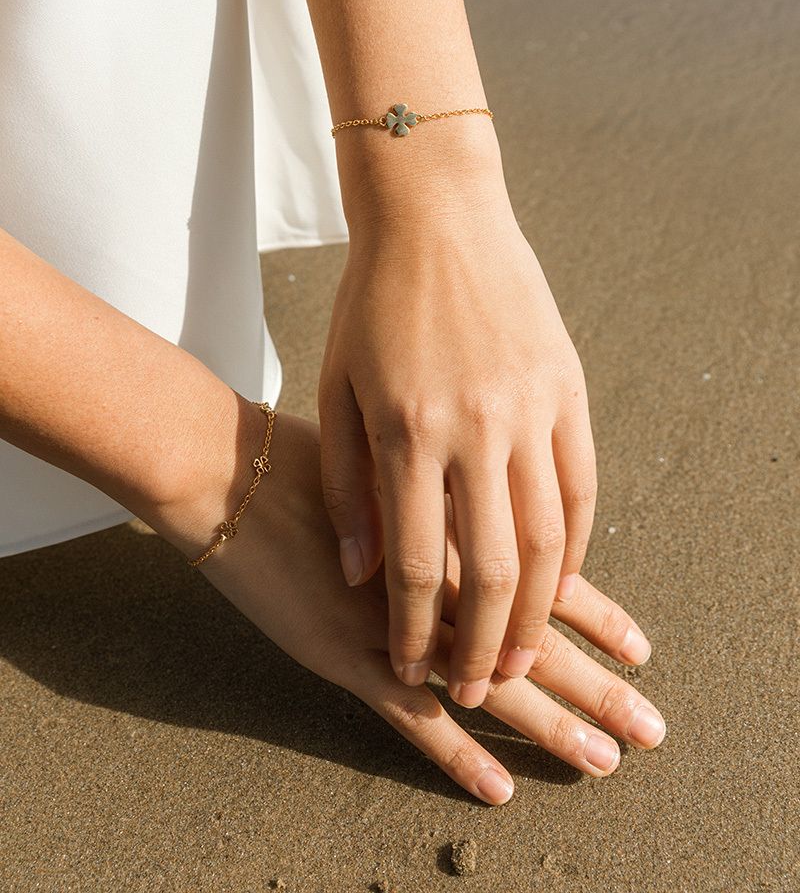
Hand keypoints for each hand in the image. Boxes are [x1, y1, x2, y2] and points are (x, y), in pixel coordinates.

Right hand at [197, 413, 663, 803]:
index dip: (596, 616)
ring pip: (491, 685)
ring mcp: (396, 623)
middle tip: (652, 727)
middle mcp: (441, 579)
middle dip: (597, 685)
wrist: (228, 472)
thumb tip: (484, 499)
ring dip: (550, 726)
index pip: (543, 577)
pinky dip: (456, 754)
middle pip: (535, 639)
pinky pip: (412, 718)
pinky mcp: (346, 656)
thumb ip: (438, 488)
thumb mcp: (386, 455)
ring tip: (604, 761)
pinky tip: (499, 787)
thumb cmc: (301, 454)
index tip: (642, 647)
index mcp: (454, 527)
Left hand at [319, 190, 596, 705]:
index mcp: (406, 430)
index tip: (414, 672)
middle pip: (490, 570)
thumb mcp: (337, 387)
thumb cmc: (373, 301)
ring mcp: (529, 408)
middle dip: (484, 645)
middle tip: (479, 689)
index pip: (413, 565)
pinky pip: (581, 488)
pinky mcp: (566, 390)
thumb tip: (359, 574)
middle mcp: (474, 428)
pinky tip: (560, 581)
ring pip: (547, 540)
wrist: (437, 216)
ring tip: (524, 654)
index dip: (414, 632)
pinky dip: (576, 545)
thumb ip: (348, 484)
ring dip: (538, 611)